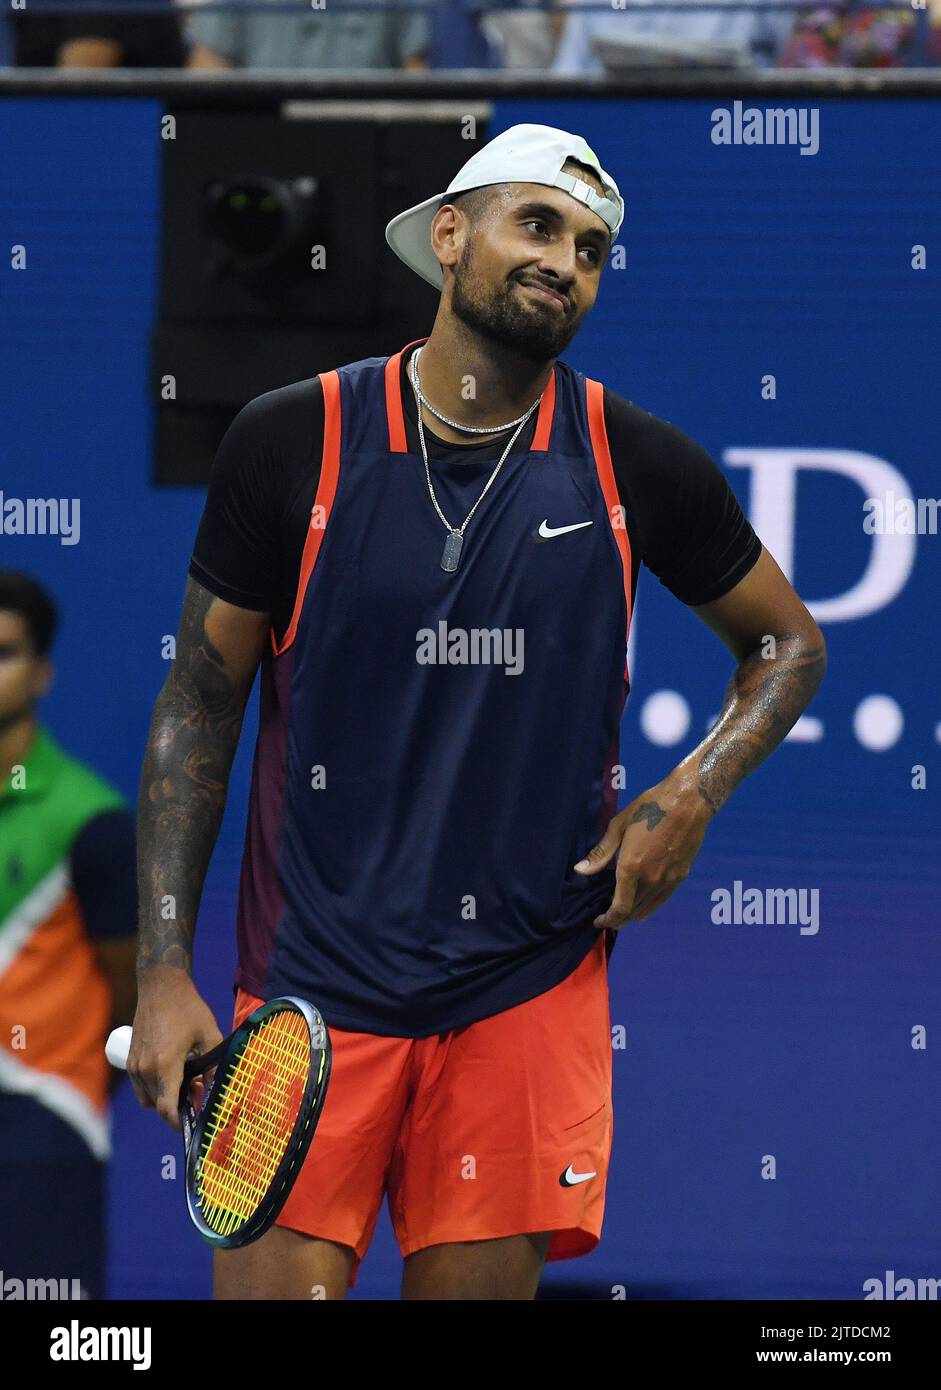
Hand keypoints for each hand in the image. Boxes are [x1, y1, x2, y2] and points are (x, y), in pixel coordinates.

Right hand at [127, 966, 222, 1130]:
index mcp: (165, 1066)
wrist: (161, 985)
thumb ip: (213, 1066)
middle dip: (177, 1106)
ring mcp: (134, 1065)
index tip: (191, 1124)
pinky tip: (172, 1072)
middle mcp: (144, 1069)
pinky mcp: (130, 1059)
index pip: (167, 1109)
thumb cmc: (188, 1008)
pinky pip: (140, 1086)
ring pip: (148, 1098)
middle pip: (159, 1106)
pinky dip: (154, 1087)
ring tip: (185, 1079)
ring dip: (164, 1097)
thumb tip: (214, 1090)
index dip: (179, 1122)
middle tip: (197, 1091)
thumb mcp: (209, 1036)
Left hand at [574, 772, 713, 929]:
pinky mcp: (680, 876)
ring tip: (622, 914)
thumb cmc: (649, 809)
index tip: (598, 921)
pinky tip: (644, 908)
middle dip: (617, 919)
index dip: (607, 919)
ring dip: (633, 914)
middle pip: (632, 911)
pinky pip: (662, 900)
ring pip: (648, 908)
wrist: (688, 803)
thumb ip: (600, 853)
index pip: (619, 907)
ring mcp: (667, 880)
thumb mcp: (618, 827)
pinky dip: (650, 907)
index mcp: (631, 868)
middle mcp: (650, 880)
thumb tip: (580, 871)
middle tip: (607, 919)